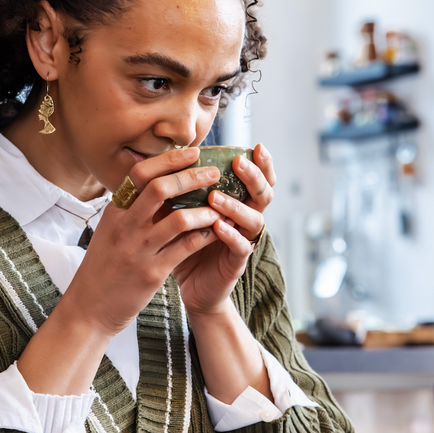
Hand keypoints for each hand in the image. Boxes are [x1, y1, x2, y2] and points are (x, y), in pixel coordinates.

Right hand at [60, 147, 225, 336]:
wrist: (89, 308)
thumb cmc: (104, 267)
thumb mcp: (110, 231)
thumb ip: (130, 208)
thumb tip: (154, 179)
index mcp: (115, 212)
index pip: (140, 173)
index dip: (169, 160)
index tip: (193, 152)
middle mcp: (125, 226)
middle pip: (161, 189)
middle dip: (192, 177)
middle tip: (214, 173)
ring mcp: (139, 250)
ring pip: (179, 219)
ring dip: (205, 210)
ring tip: (220, 206)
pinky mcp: (152, 273)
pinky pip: (186, 248)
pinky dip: (204, 236)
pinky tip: (215, 232)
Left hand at [172, 143, 276, 315]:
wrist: (192, 286)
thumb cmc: (189, 243)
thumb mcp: (186, 211)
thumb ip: (187, 189)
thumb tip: (170, 157)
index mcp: (238, 203)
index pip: (258, 179)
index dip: (262, 164)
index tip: (257, 146)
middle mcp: (246, 219)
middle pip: (264, 194)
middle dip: (254, 177)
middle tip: (239, 163)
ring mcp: (244, 240)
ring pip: (253, 220)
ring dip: (235, 205)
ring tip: (215, 196)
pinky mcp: (236, 263)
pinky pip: (240, 247)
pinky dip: (230, 235)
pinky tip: (218, 226)